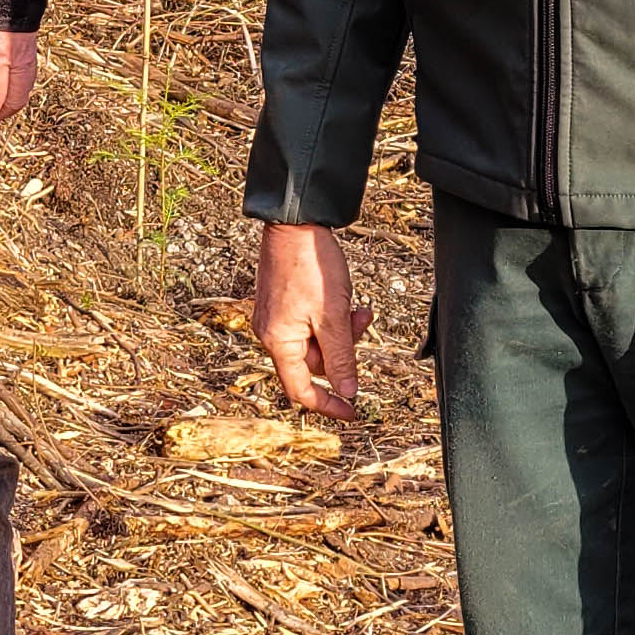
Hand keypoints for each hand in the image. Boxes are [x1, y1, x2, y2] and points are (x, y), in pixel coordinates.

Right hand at [255, 220, 365, 416]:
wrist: (295, 222)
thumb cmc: (310, 265)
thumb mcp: (334, 317)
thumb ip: (341, 357)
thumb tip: (347, 391)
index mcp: (279, 342)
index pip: (301, 390)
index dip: (328, 405)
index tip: (352, 412)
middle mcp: (272, 333)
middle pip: (313, 363)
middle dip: (343, 350)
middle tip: (361, 324)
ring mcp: (276, 317)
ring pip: (316, 341)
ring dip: (341, 331)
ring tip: (358, 309)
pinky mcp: (283, 302)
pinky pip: (311, 323)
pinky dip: (332, 318)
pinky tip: (346, 299)